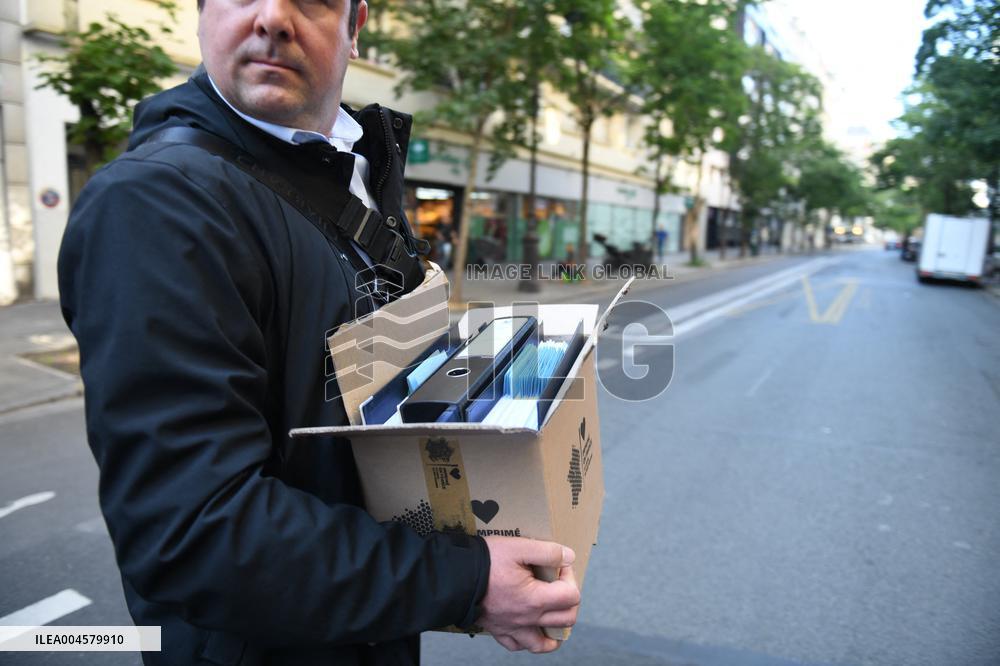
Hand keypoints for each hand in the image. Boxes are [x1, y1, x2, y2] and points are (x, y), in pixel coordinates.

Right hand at [477, 537, 580, 652]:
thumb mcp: (518, 547)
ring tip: (554, 615)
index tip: (559, 565)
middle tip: (558, 584)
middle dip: (570, 600)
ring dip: (554, 631)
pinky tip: (528, 628)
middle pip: (566, 620)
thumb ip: (547, 552)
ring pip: (542, 643)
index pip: (571, 596)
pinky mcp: (497, 629)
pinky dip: (526, 640)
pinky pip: (515, 645)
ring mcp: (512, 627)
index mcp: (535, 599)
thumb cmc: (485, 561)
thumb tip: (569, 557)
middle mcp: (527, 619)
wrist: (454, 576)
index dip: (570, 577)